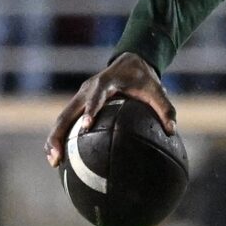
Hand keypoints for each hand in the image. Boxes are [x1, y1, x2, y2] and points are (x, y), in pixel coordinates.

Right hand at [46, 52, 172, 165]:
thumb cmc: (143, 79)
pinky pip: (66, 122)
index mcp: (105, 83)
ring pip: (61, 119)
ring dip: (54, 139)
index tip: (86, 126)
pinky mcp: (78, 104)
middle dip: (59, 134)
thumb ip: (165, 109)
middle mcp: (87, 90)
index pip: (95, 96)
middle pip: (67, 112)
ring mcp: (80, 97)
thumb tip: (172, 130)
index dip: (90, 110)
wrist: (129, 62)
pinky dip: (60, 138)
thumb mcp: (156, 90)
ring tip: (53, 162)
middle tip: (58, 156)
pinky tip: (59, 159)